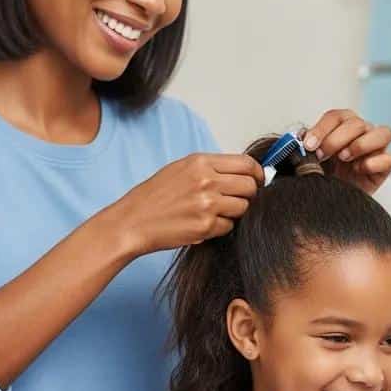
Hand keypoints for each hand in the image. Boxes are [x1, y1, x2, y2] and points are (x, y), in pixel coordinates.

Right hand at [114, 153, 263, 253]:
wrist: (133, 222)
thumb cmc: (153, 197)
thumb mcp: (180, 169)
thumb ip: (210, 168)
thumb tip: (241, 172)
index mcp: (200, 162)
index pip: (246, 164)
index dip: (257, 174)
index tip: (258, 180)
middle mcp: (206, 180)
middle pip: (250, 186)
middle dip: (248, 194)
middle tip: (237, 200)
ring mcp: (207, 204)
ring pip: (243, 207)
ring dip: (234, 212)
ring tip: (214, 212)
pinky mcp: (206, 226)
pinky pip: (229, 226)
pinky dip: (220, 227)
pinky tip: (203, 224)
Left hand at [302, 110, 390, 194]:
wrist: (330, 200)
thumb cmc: (323, 175)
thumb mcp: (310, 159)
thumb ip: (306, 146)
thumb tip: (297, 137)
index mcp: (343, 126)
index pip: (336, 116)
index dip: (321, 128)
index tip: (309, 144)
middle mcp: (362, 133)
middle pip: (356, 123)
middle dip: (335, 139)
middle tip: (321, 155)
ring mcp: (376, 148)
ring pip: (383, 133)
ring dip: (360, 145)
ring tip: (344, 158)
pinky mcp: (384, 167)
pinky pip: (389, 159)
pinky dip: (375, 162)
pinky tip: (359, 170)